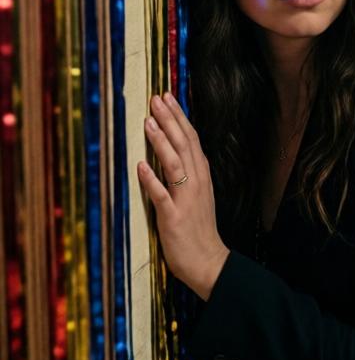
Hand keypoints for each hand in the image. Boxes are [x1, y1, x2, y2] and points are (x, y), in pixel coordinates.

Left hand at [138, 93, 229, 299]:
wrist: (209, 262)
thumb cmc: (199, 231)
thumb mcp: (197, 197)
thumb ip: (187, 175)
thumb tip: (170, 155)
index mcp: (202, 177)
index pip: (192, 140)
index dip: (180, 118)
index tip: (168, 98)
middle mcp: (197, 183)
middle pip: (184, 145)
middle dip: (170, 120)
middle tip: (158, 98)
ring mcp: (186, 199)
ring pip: (175, 164)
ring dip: (161, 142)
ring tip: (149, 122)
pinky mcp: (174, 217)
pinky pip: (162, 195)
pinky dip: (151, 180)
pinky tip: (141, 165)